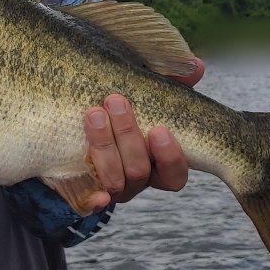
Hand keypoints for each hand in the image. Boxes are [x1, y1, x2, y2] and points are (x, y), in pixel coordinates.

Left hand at [78, 59, 204, 215]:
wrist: (74, 115)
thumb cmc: (123, 103)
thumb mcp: (146, 90)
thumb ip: (171, 79)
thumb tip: (195, 66)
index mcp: (156, 163)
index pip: (174, 175)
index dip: (170, 157)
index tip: (158, 129)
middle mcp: (135, 179)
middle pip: (138, 171)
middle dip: (128, 136)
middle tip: (116, 100)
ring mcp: (109, 188)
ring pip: (114, 180)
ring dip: (105, 146)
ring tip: (94, 113)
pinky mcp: (82, 189)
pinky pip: (87, 203)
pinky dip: (94, 199)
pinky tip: (95, 193)